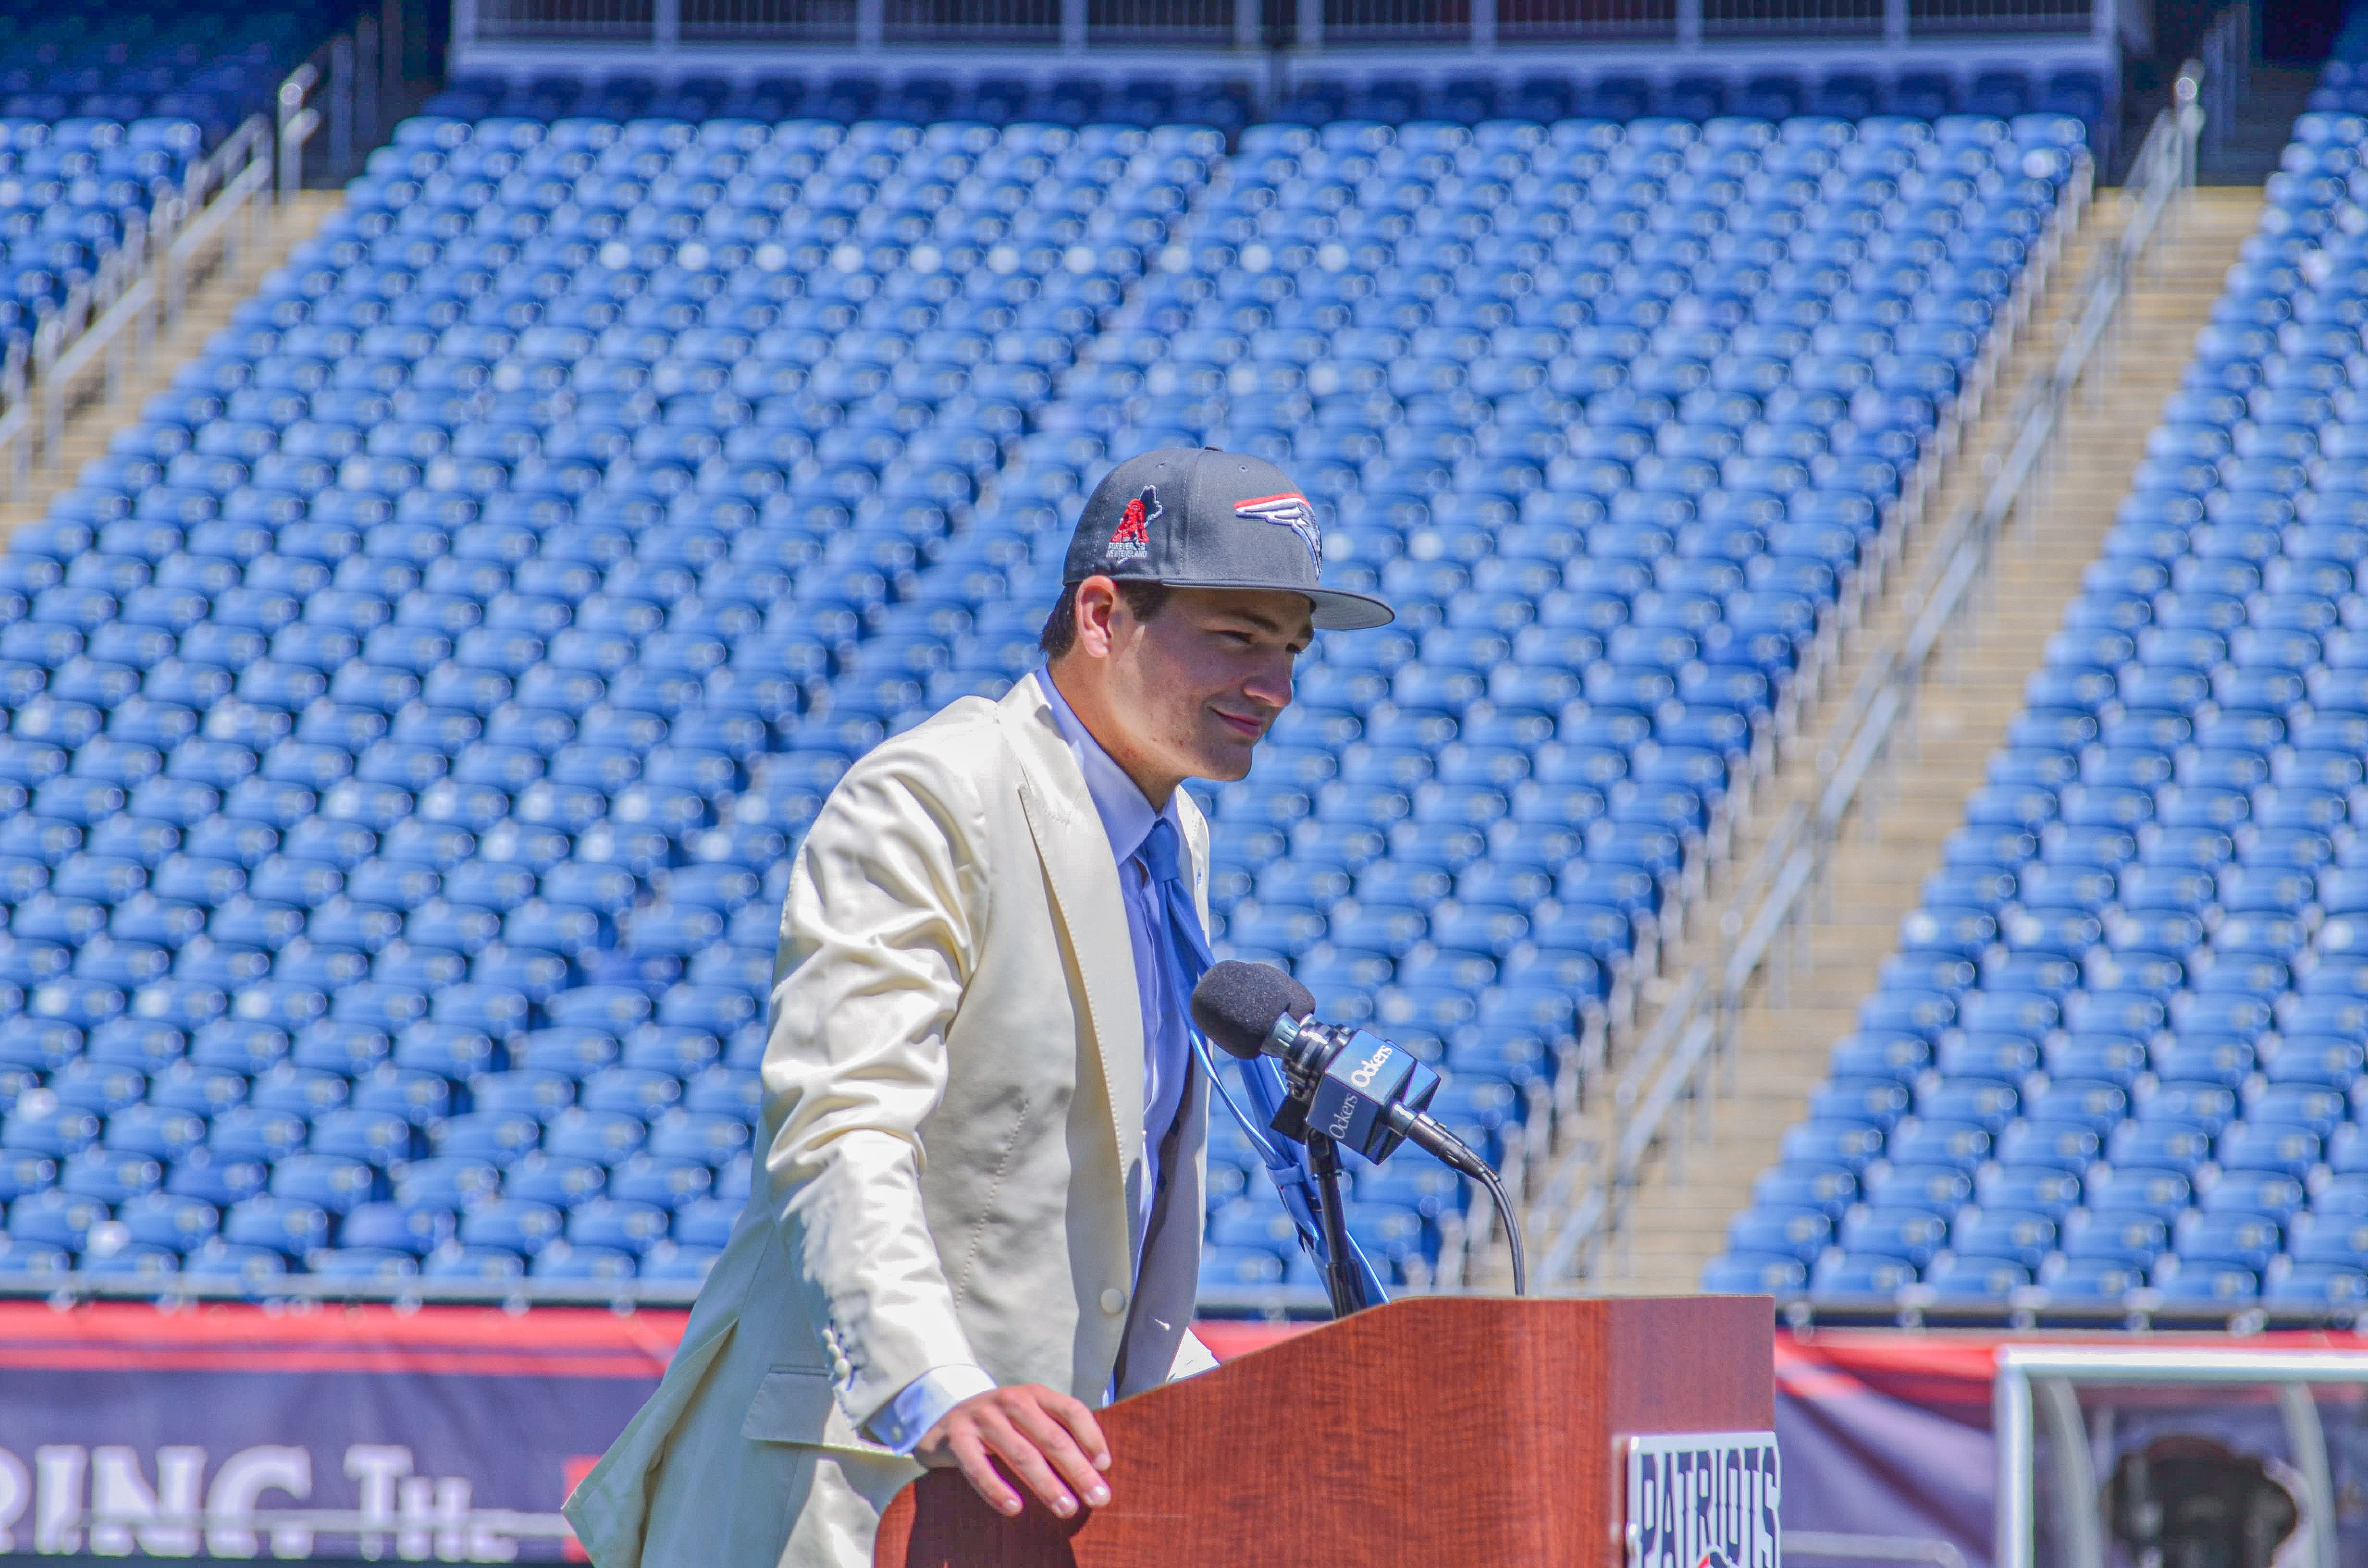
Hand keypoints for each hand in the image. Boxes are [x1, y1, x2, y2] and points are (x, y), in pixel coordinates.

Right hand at [913, 1383, 1111, 1519]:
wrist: (942, 1420)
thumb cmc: (1000, 1426)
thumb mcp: (1028, 1418)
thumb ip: (1056, 1433)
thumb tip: (1097, 1469)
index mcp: (1034, 1394)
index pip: (1072, 1410)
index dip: (1092, 1437)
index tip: (1105, 1466)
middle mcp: (1011, 1401)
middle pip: (1052, 1438)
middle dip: (1078, 1470)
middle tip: (1098, 1499)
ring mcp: (982, 1418)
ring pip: (1021, 1454)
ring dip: (1047, 1484)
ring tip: (1067, 1509)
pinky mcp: (957, 1439)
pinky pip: (978, 1468)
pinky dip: (997, 1489)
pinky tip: (1014, 1508)